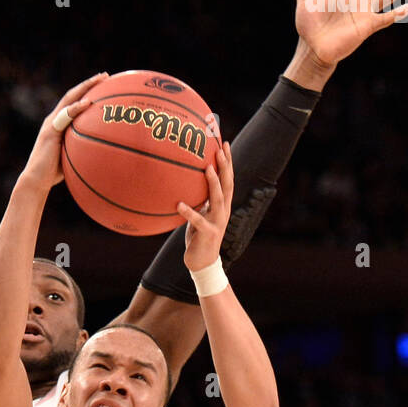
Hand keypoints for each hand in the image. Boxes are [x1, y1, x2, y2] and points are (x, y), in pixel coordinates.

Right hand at [20, 73, 107, 190]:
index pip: (73, 102)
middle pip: (72, 95)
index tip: (103, 85)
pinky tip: (89, 102)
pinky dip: (77, 107)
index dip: (87, 91)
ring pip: (69, 99)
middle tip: (106, 76)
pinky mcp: (50, 131)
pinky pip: (65, 116)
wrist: (36, 181)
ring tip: (101, 80)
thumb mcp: (71, 157)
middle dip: (89, 83)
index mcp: (58, 123)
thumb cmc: (53, 174)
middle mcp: (53, 119)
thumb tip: (102, 152)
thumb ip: (81, 149)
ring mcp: (51, 123)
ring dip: (85, 87)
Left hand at [177, 143, 233, 271]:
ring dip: (213, 183)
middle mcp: (223, 211)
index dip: (228, 162)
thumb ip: (200, 200)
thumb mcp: (200, 214)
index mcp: (223, 205)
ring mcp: (217, 222)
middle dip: (225, 166)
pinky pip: (197, 221)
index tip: (224, 143)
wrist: (202, 263)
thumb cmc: (198, 236)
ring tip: (206, 168)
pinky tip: (179, 204)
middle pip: (227, 184)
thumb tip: (190, 182)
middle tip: (220, 149)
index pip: (228, 179)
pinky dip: (189, 212)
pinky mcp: (208, 234)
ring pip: (218, 199)